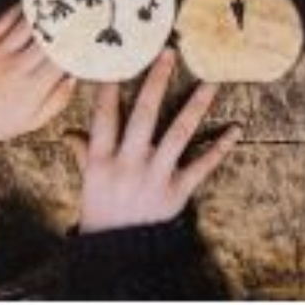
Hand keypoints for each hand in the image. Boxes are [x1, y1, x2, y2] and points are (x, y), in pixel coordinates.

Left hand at [0, 6, 75, 150]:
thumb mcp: (30, 122)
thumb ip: (56, 101)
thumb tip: (74, 77)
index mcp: (34, 88)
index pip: (63, 60)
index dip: (80, 45)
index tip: (93, 33)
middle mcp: (18, 67)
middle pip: (49, 38)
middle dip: (69, 22)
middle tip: (85, 7)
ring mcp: (0, 53)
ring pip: (28, 25)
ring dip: (47, 11)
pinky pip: (5, 21)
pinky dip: (21, 9)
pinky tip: (33, 1)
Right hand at [76, 50, 241, 233]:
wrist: (119, 250)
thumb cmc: (103, 208)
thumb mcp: (88, 180)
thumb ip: (83, 152)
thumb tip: (69, 132)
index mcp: (102, 159)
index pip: (105, 116)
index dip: (110, 88)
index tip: (118, 59)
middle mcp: (128, 163)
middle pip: (144, 114)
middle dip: (157, 82)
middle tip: (170, 54)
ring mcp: (155, 176)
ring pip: (178, 133)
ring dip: (196, 106)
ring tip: (211, 83)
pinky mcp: (177, 191)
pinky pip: (202, 166)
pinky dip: (220, 148)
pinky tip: (235, 130)